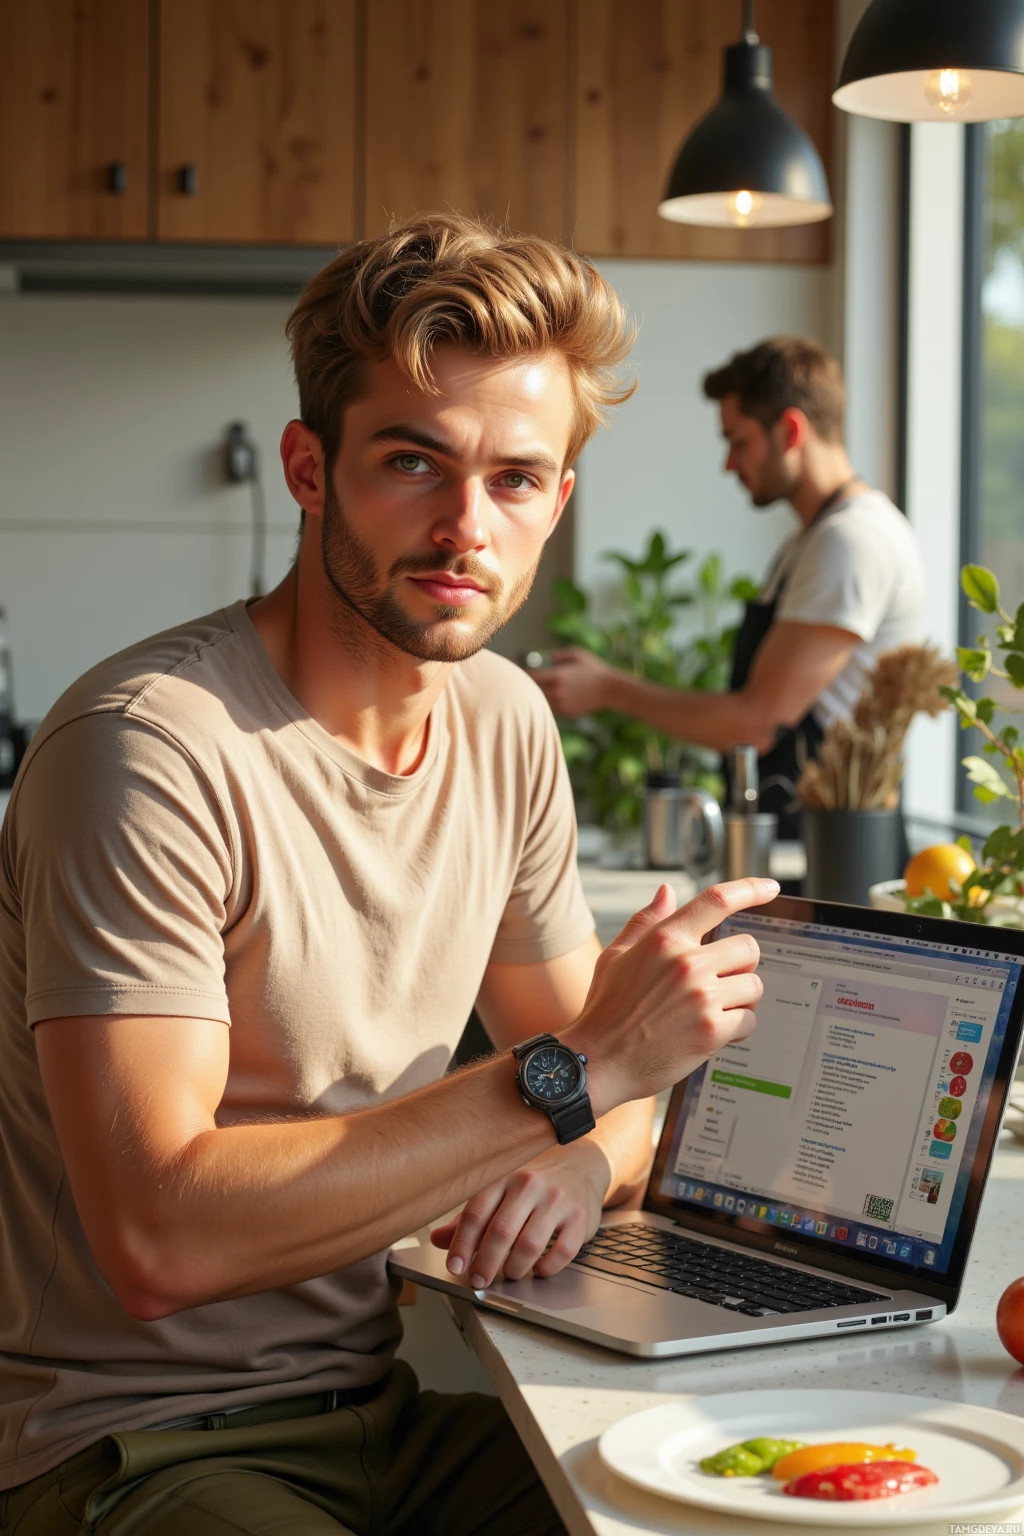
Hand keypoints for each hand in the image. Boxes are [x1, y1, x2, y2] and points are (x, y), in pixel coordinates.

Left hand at [430, 1138, 607, 1288]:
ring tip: (510, 1274)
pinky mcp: (580, 1217)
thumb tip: (436, 1239)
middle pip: (501, 1231)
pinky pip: (562, 1252)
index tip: (455, 1267)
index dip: (462, 1244)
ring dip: (515, 1268)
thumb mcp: (500, 1192)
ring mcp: (557, 1200)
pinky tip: (539, 1269)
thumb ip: (471, 1217)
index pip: (476, 1213)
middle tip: (479, 1282)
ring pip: (530, 1245)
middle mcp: (530, 1185)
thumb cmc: (534, 1185)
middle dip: (485, 1263)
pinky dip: (547, 1268)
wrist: (582, 1165)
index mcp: (504, 1178)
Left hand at [532, 647, 616, 715]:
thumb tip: (548, 658)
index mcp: (556, 676)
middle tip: (539, 680)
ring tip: (557, 687)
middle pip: (535, 690)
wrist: (610, 689)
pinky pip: (554, 707)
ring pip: (544, 699)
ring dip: (545, 694)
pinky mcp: (566, 713)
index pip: (531, 676)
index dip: (526, 674)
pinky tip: (567, 695)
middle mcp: (556, 692)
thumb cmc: (594, 669)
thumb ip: (559, 654)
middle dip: (535, 685)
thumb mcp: (578, 654)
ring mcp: (561, 704)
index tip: (525, 672)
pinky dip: (556, 702)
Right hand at [563, 879, 776, 1114]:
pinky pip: (750, 1020)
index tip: (770, 887)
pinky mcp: (712, 1031)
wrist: (597, 1061)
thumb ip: (646, 921)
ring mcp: (701, 997)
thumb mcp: (617, 956)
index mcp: (665, 939)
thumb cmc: (605, 1010)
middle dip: (739, 965)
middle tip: (718, 983)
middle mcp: (687, 963)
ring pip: (754, 986)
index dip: (750, 889)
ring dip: (740, 999)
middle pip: (749, 948)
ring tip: (712, 1011)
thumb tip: (667, 891)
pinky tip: (712, 1033)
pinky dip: (738, 1029)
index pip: (717, 901)